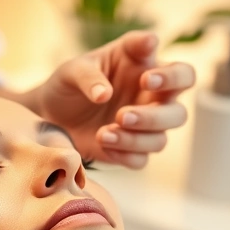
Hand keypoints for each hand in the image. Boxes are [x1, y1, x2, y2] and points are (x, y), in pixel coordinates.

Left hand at [36, 31, 195, 168]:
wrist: (48, 115)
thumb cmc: (69, 83)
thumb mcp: (73, 70)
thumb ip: (89, 75)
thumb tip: (104, 93)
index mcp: (147, 71)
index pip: (181, 73)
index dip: (172, 77)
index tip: (147, 79)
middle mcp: (152, 100)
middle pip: (179, 114)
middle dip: (154, 117)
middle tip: (123, 115)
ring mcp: (143, 128)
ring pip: (160, 140)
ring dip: (135, 139)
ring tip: (103, 133)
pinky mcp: (129, 151)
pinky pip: (140, 160)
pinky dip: (123, 154)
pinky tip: (103, 144)